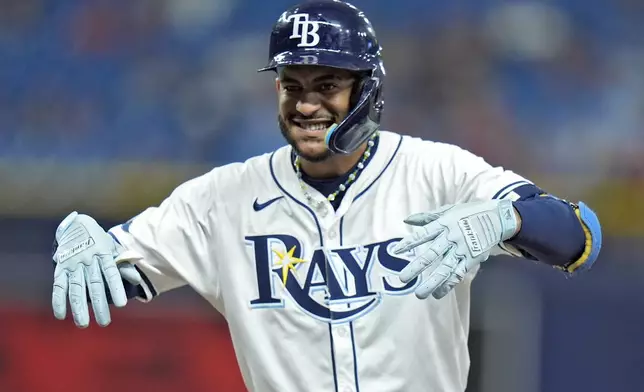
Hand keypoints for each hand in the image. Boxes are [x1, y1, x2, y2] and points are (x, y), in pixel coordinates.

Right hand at [52, 211, 142, 327]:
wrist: (77, 225)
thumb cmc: (99, 241)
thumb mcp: (113, 249)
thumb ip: (124, 265)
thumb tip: (136, 279)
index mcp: (104, 254)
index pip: (112, 273)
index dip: (116, 288)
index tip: (122, 304)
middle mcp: (88, 259)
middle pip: (94, 284)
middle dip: (99, 305)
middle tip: (105, 323)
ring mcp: (73, 264)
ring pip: (76, 287)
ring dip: (79, 307)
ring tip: (83, 324)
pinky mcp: (60, 267)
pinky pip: (58, 285)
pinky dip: (58, 300)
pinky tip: (61, 315)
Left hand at [393, 199, 518, 299]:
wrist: (497, 218)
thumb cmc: (469, 213)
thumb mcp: (448, 210)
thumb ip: (427, 217)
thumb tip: (406, 220)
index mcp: (443, 224)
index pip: (423, 234)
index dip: (409, 242)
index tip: (396, 250)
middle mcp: (451, 238)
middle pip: (431, 254)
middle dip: (416, 267)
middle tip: (403, 279)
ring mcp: (462, 250)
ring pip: (445, 269)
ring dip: (432, 283)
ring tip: (419, 294)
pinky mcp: (472, 259)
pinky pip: (458, 274)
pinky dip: (448, 285)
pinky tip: (437, 294)